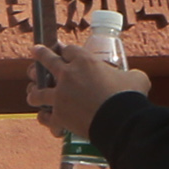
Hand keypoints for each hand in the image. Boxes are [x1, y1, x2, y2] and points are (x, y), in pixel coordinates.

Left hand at [31, 42, 150, 139]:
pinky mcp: (59, 115)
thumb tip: (135, 77)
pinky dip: (45, 120)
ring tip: (32, 95)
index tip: (60, 48)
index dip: (64, 49)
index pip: (68, 49)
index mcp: (84, 61)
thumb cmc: (129, 97)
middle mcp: (67, 75)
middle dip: (39, 55)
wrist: (120, 121)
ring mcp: (59, 95)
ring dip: (34, 92)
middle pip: (46, 60)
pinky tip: (46, 120)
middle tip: (35, 51)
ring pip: (37, 91)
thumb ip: (130, 74)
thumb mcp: (136, 78)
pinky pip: (45, 117)